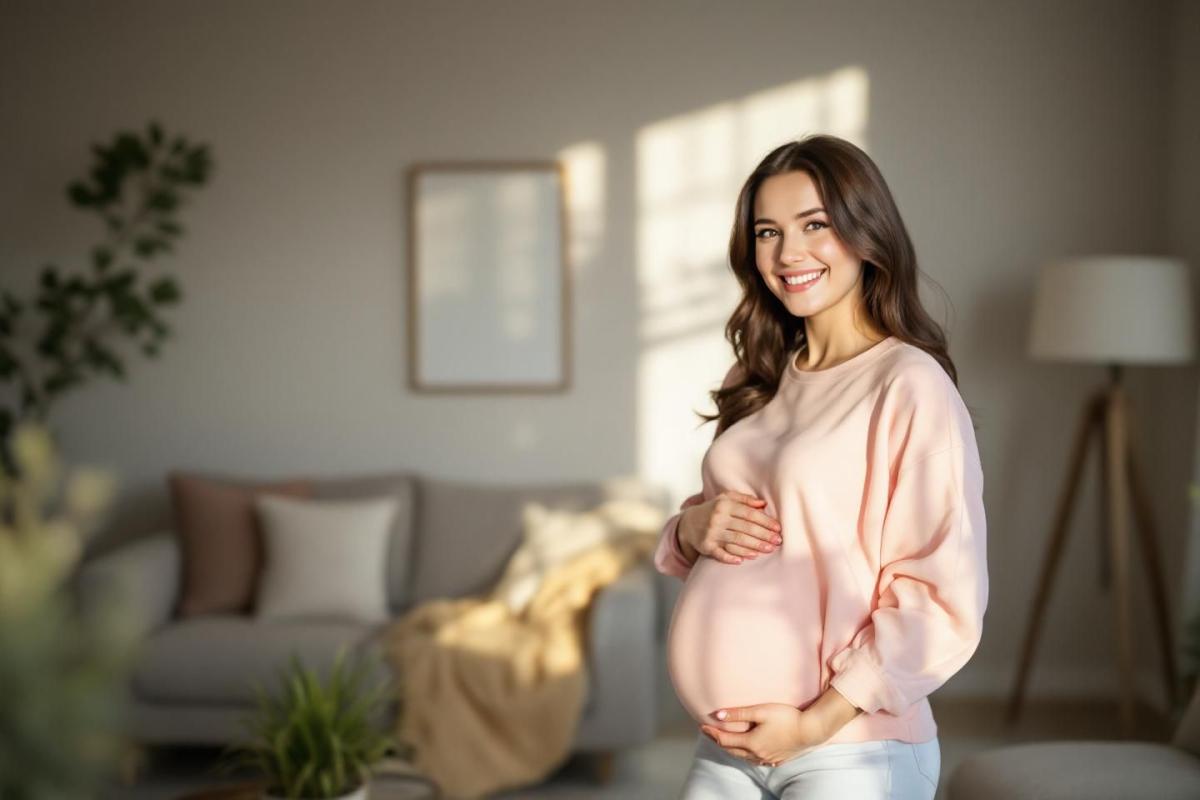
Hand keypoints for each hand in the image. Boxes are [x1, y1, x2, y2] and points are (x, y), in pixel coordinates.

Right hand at [678, 491, 782, 564]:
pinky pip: (720, 553)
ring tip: (768, 550)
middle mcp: (718, 518)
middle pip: (745, 528)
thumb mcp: (725, 498)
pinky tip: (743, 560)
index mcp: (724, 505)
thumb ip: (744, 499)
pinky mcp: (706, 546)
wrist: (688, 523)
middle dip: (763, 535)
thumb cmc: (713, 510)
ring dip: (754, 546)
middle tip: (778, 541)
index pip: (749, 514)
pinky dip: (731, 557)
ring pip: (736, 541)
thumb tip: (764, 504)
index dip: (765, 521)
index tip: (778, 528)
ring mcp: (711, 533)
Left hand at [699, 703, 828, 766]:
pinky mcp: (777, 759)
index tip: (702, 725)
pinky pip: (756, 760)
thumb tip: (718, 715)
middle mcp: (757, 754)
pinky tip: (748, 751)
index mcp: (751, 743)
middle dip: (718, 741)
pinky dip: (746, 755)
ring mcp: (768, 759)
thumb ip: (739, 713)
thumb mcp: (761, 711)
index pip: (725, 740)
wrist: (811, 730)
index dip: (712, 733)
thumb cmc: (787, 717)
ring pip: (743, 757)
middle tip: (708, 732)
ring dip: (731, 749)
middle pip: (732, 750)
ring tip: (724, 740)